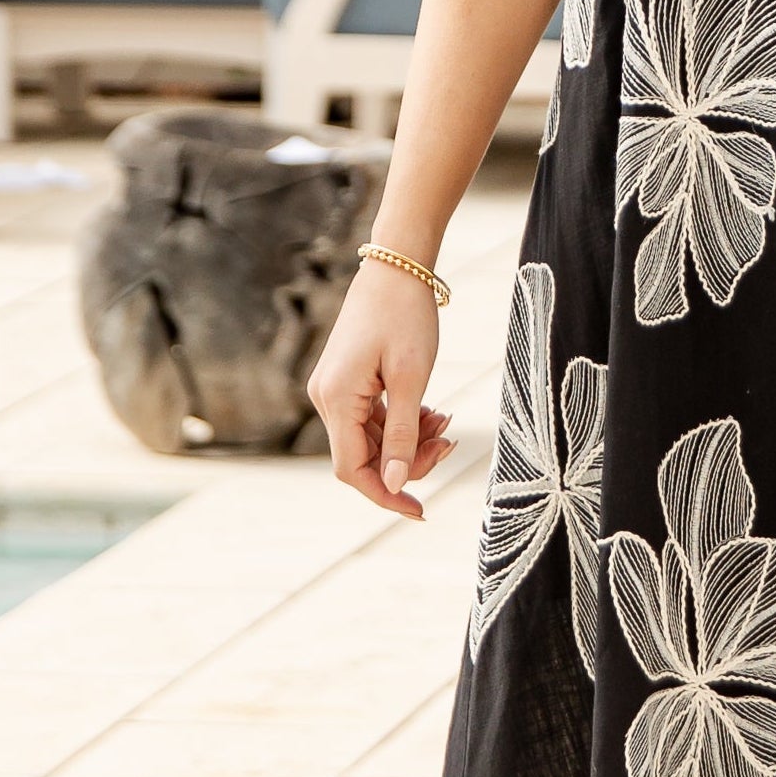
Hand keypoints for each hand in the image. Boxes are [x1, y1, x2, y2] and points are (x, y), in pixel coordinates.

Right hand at [307, 260, 454, 518]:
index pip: (353, 469)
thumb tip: (397, 483)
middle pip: (364, 456)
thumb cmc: (406, 316)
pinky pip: (372, 418)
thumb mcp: (411, 379)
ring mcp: (334, 389)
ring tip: (446, 422)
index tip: (420, 510)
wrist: (397, 266)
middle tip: (449, 445)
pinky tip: (432, 411)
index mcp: (336, 399)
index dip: (386, 494)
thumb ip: (403, 435)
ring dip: (409, 440)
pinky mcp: (347, 380)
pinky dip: (402, 421)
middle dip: (407, 460)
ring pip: (371, 438)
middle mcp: (326, 397)